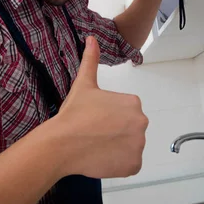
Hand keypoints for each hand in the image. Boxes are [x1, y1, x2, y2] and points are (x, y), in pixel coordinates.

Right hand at [55, 36, 148, 177]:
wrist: (61, 143)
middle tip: (95, 134)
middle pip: (130, 130)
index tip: (95, 120)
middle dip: (115, 133)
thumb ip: (91, 60)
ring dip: (117, 148)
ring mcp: (139, 145)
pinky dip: (119, 164)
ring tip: (97, 146)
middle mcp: (141, 122)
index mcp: (133, 102)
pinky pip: (130, 164)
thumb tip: (91, 38)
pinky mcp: (134, 164)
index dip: (109, 118)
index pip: (126, 113)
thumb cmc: (73, 114)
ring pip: (130, 147)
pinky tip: (102, 157)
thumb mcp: (83, 83)